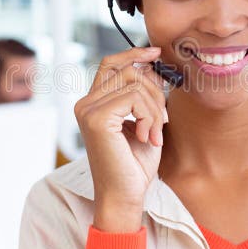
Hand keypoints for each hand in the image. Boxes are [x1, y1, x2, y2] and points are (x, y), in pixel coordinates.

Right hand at [74, 47, 167, 231]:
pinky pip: (134, 98)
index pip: (111, 64)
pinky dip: (150, 117)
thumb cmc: (134, 164)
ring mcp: (88, 110)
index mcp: (93, 103)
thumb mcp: (143, 121)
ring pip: (135, 84)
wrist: (125, 195)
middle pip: (127, 70)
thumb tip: (153, 65)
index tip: (156, 53)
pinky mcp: (97, 118)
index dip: (134, 54)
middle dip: (154, 90)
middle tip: (162, 119)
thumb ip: (143, 95)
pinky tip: (147, 137)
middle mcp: (85, 103)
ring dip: (155, 109)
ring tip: (154, 133)